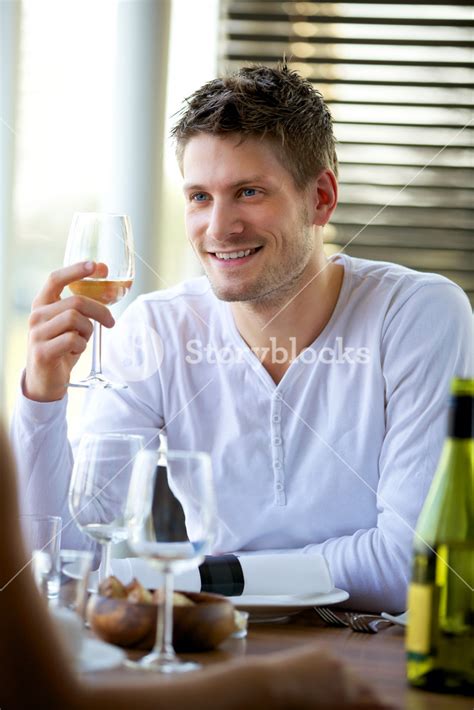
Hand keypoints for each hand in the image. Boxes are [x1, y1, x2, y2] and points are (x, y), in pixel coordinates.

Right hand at [24, 261, 114, 401]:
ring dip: (88, 331)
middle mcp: (36, 315)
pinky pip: (73, 339)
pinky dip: (81, 345)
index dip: (76, 270)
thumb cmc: (62, 348)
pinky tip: (75, 351)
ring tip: (83, 340)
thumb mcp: (70, 325)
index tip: (97, 266)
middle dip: (100, 310)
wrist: (45, 381)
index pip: (56, 279)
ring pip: (76, 319)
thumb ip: (81, 309)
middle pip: (76, 301)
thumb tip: (109, 290)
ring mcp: (37, 333)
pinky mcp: (43, 351)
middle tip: (111, 322)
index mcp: (42, 304)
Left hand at [262, 644, 386, 708]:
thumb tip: (357, 703)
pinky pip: (334, 662)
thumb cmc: (295, 709)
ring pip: (351, 674)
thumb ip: (349, 707)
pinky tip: (318, 679)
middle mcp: (348, 677)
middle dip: (366, 696)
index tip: (397, 707)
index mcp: (351, 698)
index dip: (388, 705)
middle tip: (361, 703)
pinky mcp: (323, 650)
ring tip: (332, 694)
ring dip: (347, 683)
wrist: (270, 687)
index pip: (379, 702)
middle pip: (367, 687)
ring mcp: (336, 661)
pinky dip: (331, 670)